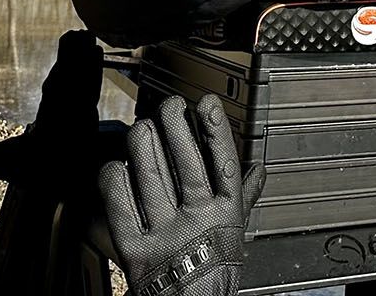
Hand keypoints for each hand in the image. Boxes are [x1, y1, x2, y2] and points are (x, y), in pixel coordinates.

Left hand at [99, 93, 264, 295]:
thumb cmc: (215, 271)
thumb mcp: (236, 231)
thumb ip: (245, 197)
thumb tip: (259, 170)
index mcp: (226, 213)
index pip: (223, 163)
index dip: (215, 131)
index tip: (207, 105)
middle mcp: (198, 220)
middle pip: (186, 163)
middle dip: (175, 127)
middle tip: (169, 106)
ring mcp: (166, 234)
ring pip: (152, 179)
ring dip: (144, 146)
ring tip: (142, 126)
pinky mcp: (136, 251)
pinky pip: (121, 209)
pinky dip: (116, 184)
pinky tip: (116, 166)